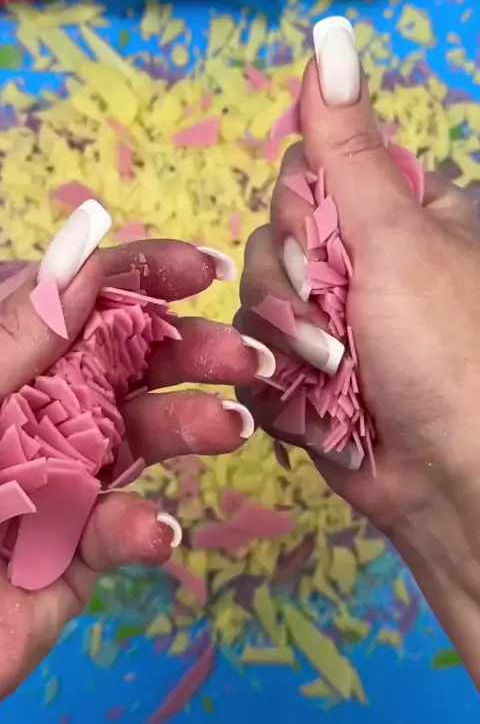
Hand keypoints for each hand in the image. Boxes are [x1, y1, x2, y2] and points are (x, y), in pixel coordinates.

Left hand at [0, 238, 268, 697]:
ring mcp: (68, 475)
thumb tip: (87, 254)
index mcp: (16, 362)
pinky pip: (119, 529)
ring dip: (190, 426)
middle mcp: (47, 408)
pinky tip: (154, 531)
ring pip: (143, 436)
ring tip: (229, 428)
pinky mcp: (76, 547)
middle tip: (247, 358)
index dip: (145, 275)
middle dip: (192, 350)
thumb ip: (17, 335)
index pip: (86, 300)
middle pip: (132, 363)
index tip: (208, 270)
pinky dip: (143, 529)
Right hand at [237, 34, 479, 682]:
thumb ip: (345, 146)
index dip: (301, 210)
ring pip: (253, 301)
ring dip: (286, 343)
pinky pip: (254, 360)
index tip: (330, 245)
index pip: (304, 175)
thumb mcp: (394, 234)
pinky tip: (317, 409)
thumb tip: (326, 34)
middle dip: (292, 285)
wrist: (455, 483)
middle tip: (338, 321)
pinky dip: (280, 388)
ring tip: (332, 375)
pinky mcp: (302, 377)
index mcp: (388, 214)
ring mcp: (326, 322)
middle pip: (269, 237)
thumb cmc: (440, 347)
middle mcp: (356, 262)